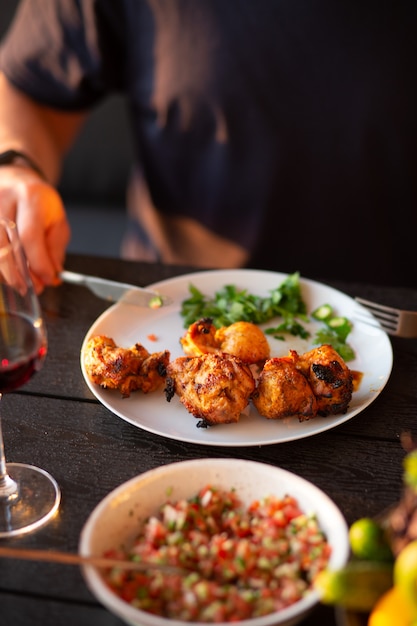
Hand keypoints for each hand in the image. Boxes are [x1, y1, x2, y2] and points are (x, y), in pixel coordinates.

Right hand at [0, 166, 70, 291]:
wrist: (16, 179)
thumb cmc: (38, 202)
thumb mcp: (56, 221)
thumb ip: (55, 248)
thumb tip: (53, 275)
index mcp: (30, 198)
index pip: (29, 236)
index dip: (38, 263)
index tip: (48, 279)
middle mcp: (3, 199)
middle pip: (5, 245)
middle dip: (20, 273)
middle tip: (31, 288)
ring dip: (6, 273)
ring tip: (19, 284)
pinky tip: (6, 273)